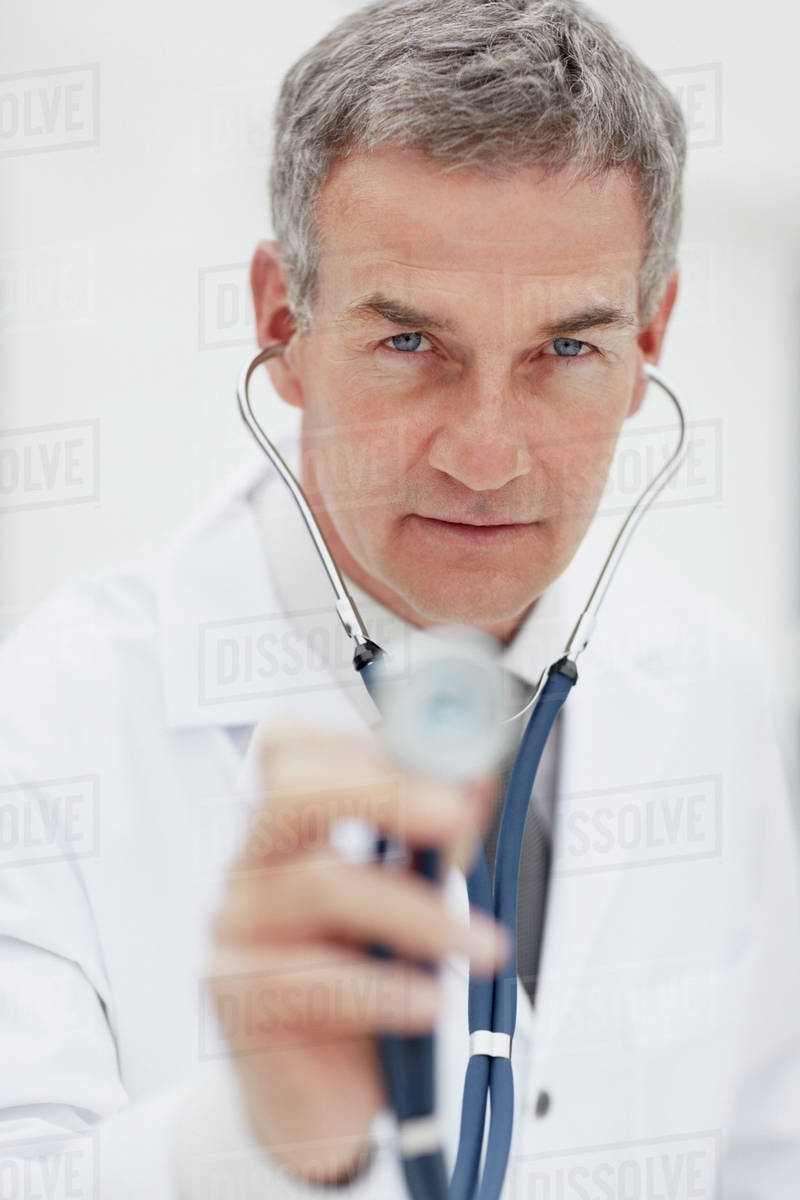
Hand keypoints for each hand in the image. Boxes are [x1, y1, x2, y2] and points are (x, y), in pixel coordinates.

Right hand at [205, 720, 509, 1183]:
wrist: (329, 1097)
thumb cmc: (367, 984)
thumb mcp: (411, 897)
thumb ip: (437, 838)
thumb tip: (474, 780)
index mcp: (289, 828)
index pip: (292, 746)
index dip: (363, 741)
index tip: (441, 762)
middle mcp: (253, 863)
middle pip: (290, 790)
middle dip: (385, 793)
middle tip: (459, 816)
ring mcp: (236, 925)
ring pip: (320, 885)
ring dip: (419, 913)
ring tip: (482, 946)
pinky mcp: (234, 993)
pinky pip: (308, 978)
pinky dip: (383, 990)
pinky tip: (428, 1002)